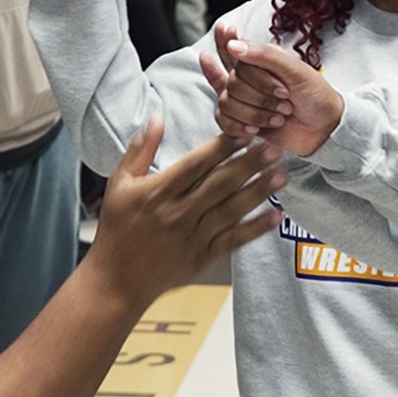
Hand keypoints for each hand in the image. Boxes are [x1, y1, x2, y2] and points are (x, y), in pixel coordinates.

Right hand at [90, 115, 285, 302]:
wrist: (116, 281)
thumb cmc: (117, 229)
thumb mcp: (119, 183)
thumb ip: (141, 149)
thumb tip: (158, 115)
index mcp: (159, 192)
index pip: (196, 164)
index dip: (222, 147)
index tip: (244, 133)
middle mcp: (178, 213)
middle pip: (220, 184)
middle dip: (249, 165)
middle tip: (274, 148)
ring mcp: (193, 237)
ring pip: (232, 210)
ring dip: (259, 191)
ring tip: (282, 175)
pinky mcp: (203, 258)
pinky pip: (234, 240)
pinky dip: (256, 228)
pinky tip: (276, 214)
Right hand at [200, 37, 344, 155]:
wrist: (324, 129)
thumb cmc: (315, 95)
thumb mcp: (296, 70)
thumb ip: (265, 56)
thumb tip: (234, 46)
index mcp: (260, 62)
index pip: (234, 53)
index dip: (227, 44)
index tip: (225, 30)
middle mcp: (248, 79)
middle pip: (232, 82)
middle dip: (262, 94)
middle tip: (286, 98)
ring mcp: (243, 101)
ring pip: (227, 103)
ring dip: (257, 114)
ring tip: (280, 116)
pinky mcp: (241, 123)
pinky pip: (225, 122)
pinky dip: (243, 127)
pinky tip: (258, 129)